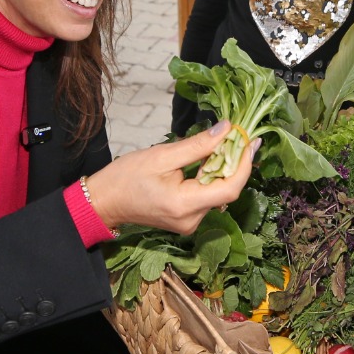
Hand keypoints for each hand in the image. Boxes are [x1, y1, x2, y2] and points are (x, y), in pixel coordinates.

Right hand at [84, 121, 256, 234]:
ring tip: (221, 143)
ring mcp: (189, 223)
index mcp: (185, 204)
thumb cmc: (125, 177)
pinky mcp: (186, 220)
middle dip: (234, 162)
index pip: (230, 188)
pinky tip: (206, 160)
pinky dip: (210, 178)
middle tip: (237, 135)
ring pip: (217, 193)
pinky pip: (206, 197)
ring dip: (222, 169)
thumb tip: (226, 130)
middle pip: (226, 190)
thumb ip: (197, 145)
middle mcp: (192, 220)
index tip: (250, 140)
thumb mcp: (162, 155)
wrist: (103, 202)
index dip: (244, 164)